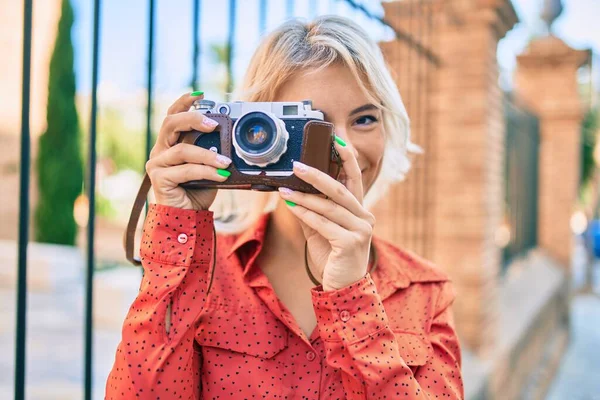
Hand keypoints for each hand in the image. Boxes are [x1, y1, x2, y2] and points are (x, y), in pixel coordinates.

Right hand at [146, 92, 231, 209]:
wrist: (188, 217)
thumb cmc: (198, 190)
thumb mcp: (209, 166)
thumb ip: (212, 151)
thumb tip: (231, 138)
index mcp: (170, 143)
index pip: (172, 115)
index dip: (183, 102)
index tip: (200, 94)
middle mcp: (160, 150)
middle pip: (170, 123)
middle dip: (192, 118)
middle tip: (213, 124)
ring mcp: (157, 164)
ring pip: (182, 150)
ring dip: (208, 155)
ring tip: (226, 162)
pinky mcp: (159, 178)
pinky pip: (186, 170)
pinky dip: (206, 171)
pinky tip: (221, 175)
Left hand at [277, 138, 374, 290]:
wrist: (342, 288)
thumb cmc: (332, 257)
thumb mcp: (321, 230)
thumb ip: (313, 211)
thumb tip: (292, 191)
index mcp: (359, 211)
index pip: (354, 179)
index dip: (347, 158)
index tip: (336, 140)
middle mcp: (364, 217)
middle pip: (339, 189)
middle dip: (317, 175)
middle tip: (297, 165)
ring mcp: (361, 230)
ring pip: (329, 206)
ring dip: (304, 197)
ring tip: (284, 190)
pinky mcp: (350, 243)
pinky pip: (324, 223)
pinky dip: (306, 214)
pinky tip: (292, 207)